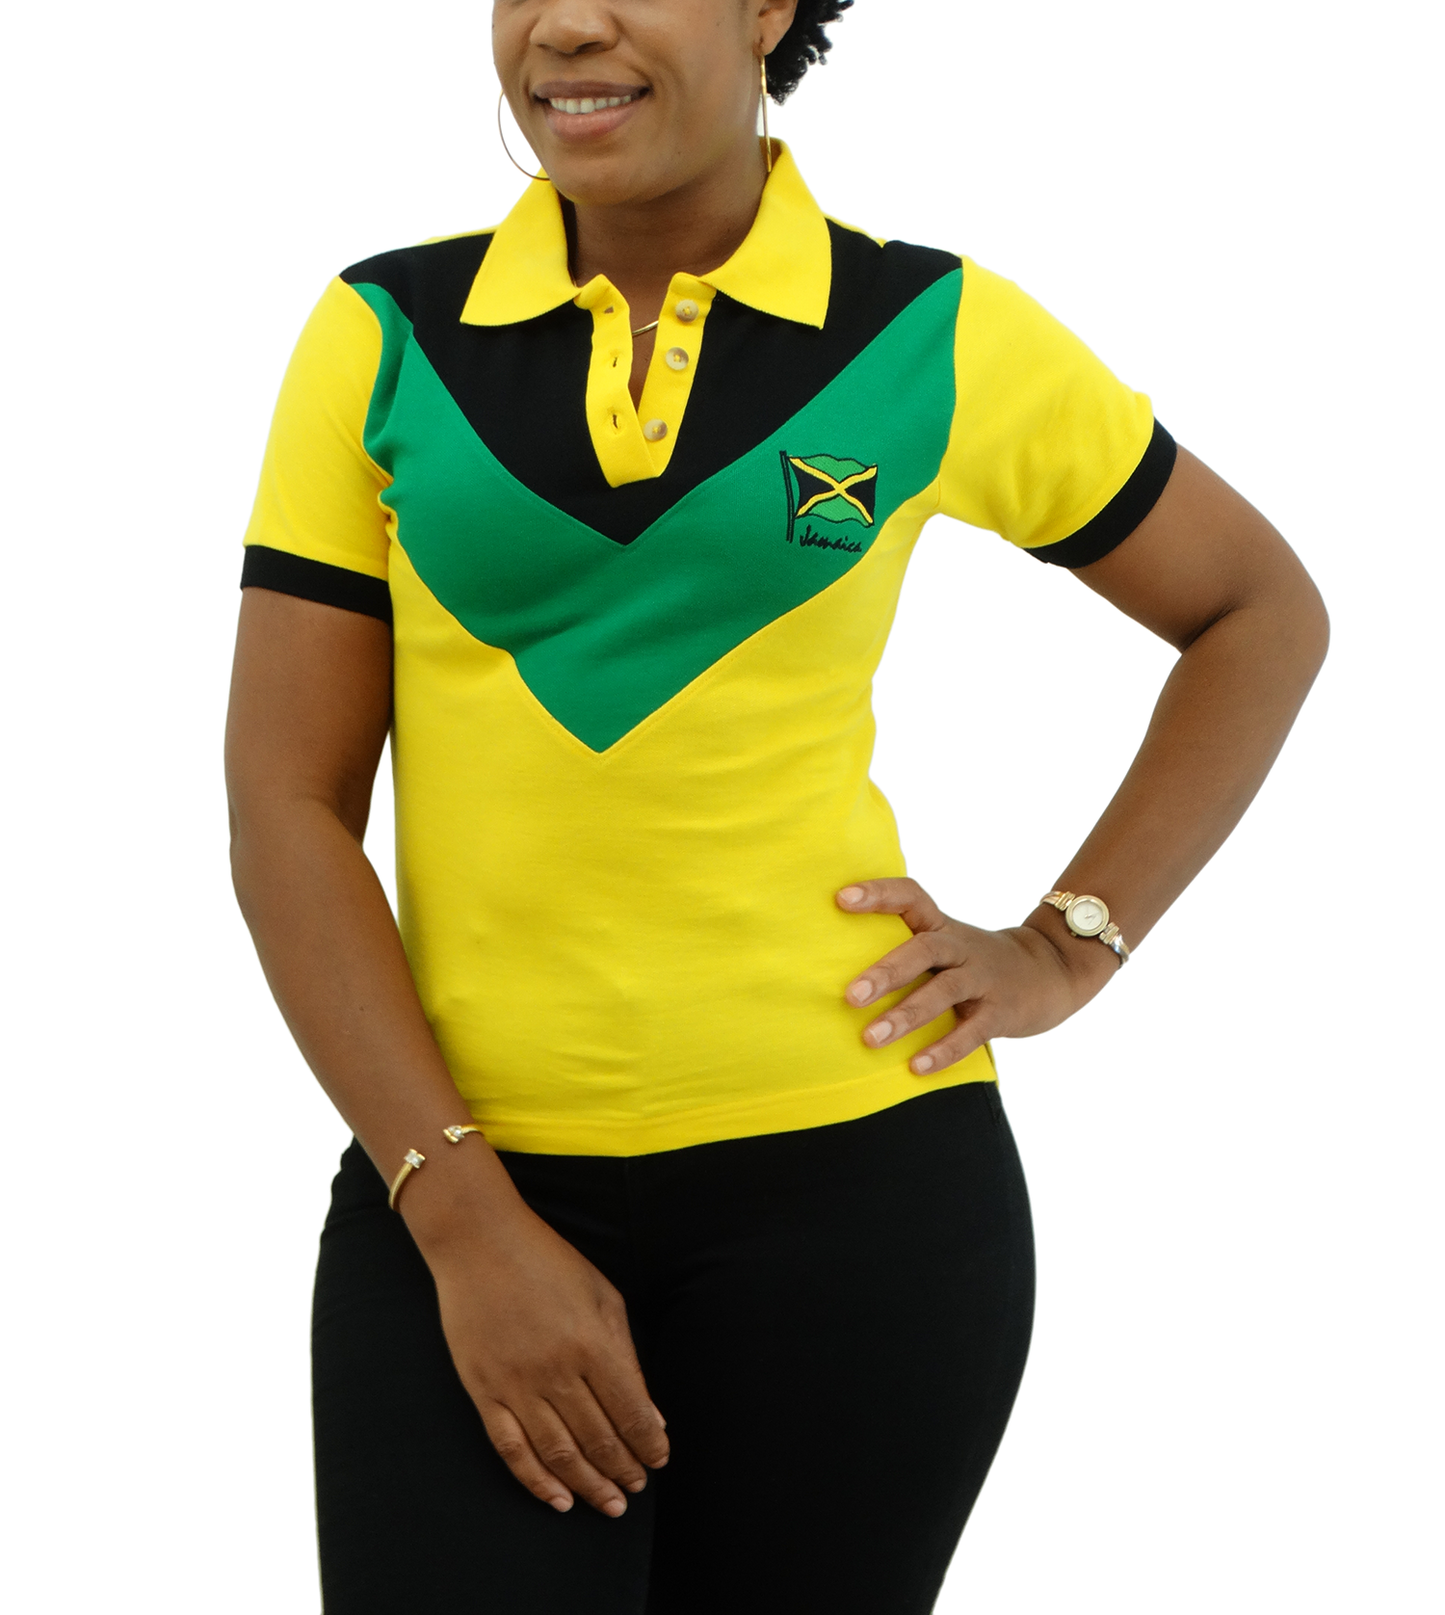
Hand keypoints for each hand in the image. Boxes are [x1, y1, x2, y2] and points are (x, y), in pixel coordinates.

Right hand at [417, 1195, 668, 1517]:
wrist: (478, 1242)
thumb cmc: (548, 1261)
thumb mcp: (603, 1295)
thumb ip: (627, 1356)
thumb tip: (651, 1413)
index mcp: (592, 1342)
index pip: (631, 1411)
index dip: (649, 1443)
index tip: (659, 1460)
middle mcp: (556, 1370)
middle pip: (598, 1438)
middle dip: (624, 1469)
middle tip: (636, 1487)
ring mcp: (516, 1384)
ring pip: (558, 1453)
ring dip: (588, 1484)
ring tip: (609, 1503)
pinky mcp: (483, 1391)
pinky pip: (511, 1449)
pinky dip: (536, 1481)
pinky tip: (557, 1500)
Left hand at [836, 878, 1116, 1071]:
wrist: (1052, 971)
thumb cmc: (976, 962)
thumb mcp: (947, 944)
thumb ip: (906, 949)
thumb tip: (836, 972)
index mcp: (941, 926)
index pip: (910, 896)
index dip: (878, 893)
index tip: (841, 898)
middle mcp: (961, 947)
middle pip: (923, 949)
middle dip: (886, 972)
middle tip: (850, 996)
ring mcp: (984, 978)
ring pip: (943, 992)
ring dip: (906, 1015)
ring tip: (871, 1039)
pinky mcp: (1002, 1011)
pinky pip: (971, 1032)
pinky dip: (943, 1050)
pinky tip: (915, 1067)